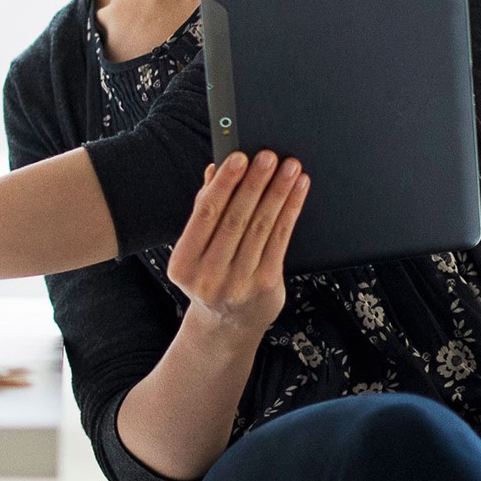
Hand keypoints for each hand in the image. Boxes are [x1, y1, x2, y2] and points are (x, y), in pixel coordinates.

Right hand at [166, 151, 308, 343]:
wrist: (226, 324)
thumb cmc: (210, 276)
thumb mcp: (196, 250)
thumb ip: (204, 211)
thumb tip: (214, 170)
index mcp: (184, 264)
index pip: (205, 215)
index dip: (224, 184)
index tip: (238, 157)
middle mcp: (209, 276)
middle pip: (236, 220)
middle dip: (255, 184)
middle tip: (268, 156)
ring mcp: (239, 283)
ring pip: (261, 228)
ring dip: (278, 193)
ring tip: (289, 168)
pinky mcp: (266, 285)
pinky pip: (280, 240)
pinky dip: (290, 210)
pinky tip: (297, 191)